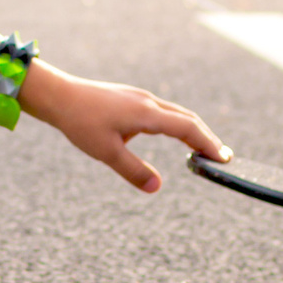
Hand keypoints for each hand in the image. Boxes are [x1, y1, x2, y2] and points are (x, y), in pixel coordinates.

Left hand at [16, 63, 231, 192]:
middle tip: (223, 157)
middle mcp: (148, 102)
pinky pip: (164, 110)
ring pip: (176, 112)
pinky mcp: (131, 97)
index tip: (223, 159)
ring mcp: (140, 97)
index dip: (208, 144)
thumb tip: (157, 187)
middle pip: (187, 118)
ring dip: (193, 129)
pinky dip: (177, 123)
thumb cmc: (80, 123)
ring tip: (204, 148)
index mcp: (146, 113)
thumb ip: (133, 170)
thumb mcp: (106, 152)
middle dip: (206, 138)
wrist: (59, 95)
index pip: (187, 129)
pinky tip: (174, 133)